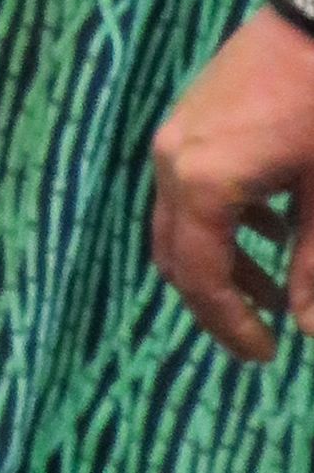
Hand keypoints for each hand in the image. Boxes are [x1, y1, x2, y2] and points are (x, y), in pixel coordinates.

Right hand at [150, 7, 313, 361]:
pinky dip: (222, 221)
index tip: (265, 356)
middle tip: (259, 335)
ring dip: (221, 262)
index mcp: (203, 183)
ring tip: (274, 290)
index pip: (201, 277)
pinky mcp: (191, 117)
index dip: (230, 325)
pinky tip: (271, 227)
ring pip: (181, 223)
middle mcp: (173, 162)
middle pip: (176, 255)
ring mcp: (176, 135)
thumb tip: (307, 326)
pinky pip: (189, 186)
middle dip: (216, 302)